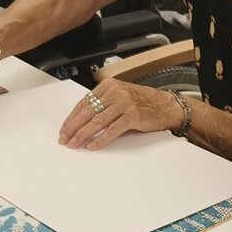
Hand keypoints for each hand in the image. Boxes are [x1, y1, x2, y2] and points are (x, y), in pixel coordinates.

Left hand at [58, 78, 183, 148]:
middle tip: (64, 139)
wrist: (167, 106)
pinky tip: (93, 146)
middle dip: (73, 127)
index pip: (84, 103)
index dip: (72, 118)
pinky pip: (112, 130)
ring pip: (97, 121)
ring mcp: (124, 103)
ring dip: (83, 134)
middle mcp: (115, 92)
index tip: (64, 129)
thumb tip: (83, 121)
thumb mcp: (120, 98)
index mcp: (108, 86)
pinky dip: (101, 139)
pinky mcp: (133, 116)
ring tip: (74, 144)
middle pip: (87, 112)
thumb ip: (104, 105)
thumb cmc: (144, 103)